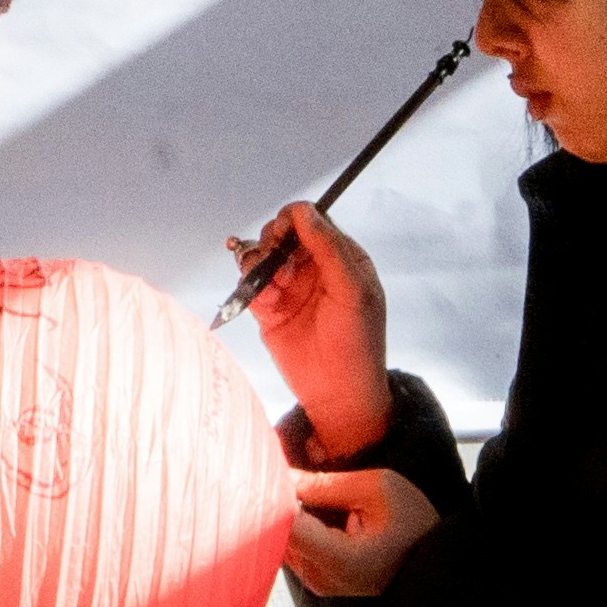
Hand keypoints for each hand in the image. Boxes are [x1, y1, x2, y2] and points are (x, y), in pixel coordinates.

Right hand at [232, 201, 389, 457]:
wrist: (339, 395)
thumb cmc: (357, 343)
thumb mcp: (352, 291)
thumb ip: (328, 248)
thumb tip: (303, 211)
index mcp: (341, 257)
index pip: (312, 221)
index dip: (293, 221)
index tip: (283, 236)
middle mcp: (314, 268)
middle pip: (281, 234)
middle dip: (272, 242)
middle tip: (274, 261)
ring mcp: (290, 288)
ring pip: (261, 256)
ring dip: (258, 263)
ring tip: (269, 285)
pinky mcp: (270, 309)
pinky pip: (250, 285)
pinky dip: (249, 286)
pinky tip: (264, 300)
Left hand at [286, 466, 437, 597]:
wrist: (434, 558)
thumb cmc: (412, 519)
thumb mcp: (376, 488)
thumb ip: (324, 484)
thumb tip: (281, 474)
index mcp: (340, 559)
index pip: (285, 526)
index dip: (273, 496)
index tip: (272, 469)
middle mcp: (323, 578)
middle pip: (278, 535)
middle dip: (275, 503)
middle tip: (281, 470)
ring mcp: (319, 584)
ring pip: (281, 542)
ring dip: (284, 514)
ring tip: (301, 487)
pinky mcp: (317, 581)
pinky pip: (293, 549)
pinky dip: (295, 526)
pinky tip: (309, 507)